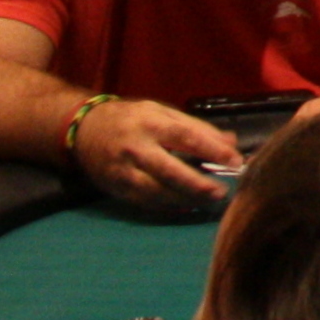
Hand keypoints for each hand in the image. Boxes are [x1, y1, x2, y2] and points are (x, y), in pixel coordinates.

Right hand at [72, 96, 239, 212]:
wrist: (84, 129)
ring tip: (208, 202)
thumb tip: (231, 143)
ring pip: (156, 191)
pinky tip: (186, 207)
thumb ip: (197, 127)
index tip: (235, 160)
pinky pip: (144, 201)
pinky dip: (166, 206)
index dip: (212, 150)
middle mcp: (136, 148)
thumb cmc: (133, 119)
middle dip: (197, 184)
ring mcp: (123, 170)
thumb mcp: (163, 113)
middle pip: (169, 170)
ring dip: (184, 199)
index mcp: (152, 123)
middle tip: (222, 192)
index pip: (186, 137)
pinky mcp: (115, 188)